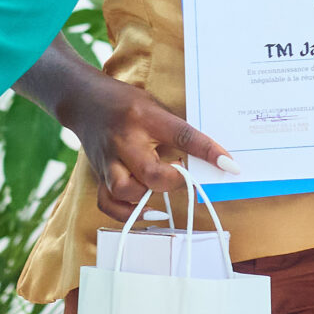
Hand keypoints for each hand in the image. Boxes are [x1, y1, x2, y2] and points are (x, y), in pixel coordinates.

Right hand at [67, 73, 236, 222]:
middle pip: (150, 172)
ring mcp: (108, 160)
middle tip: (185, 178)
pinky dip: (128, 213)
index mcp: (144, 117)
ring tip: (162, 193)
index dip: (208, 151)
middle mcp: (124, 140)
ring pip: (125, 190)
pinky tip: (148, 211)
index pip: (182, 135)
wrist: (84, 100)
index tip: (230, 166)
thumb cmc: (127, 104)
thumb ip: (177, 131)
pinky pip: (108, 203)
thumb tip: (210, 158)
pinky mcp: (97, 175)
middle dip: (174, 182)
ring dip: (148, 197)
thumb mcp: (155, 107)